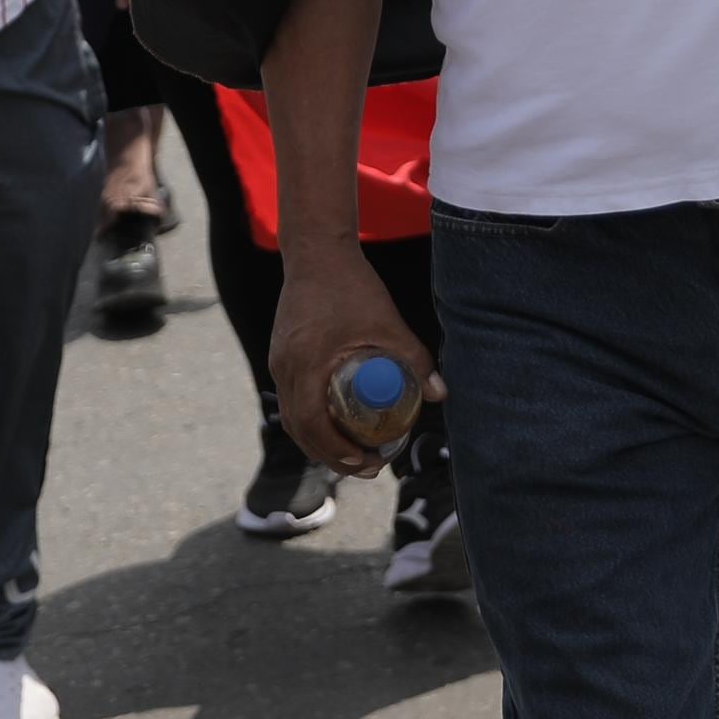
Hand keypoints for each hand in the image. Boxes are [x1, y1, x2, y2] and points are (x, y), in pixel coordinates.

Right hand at [267, 238, 441, 480]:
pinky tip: (335, 424)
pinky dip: (310, 420)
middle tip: (366, 467)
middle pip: (299, 428)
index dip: (335, 449)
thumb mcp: (387, 321)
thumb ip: (414, 356)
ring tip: (352, 454)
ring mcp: (279, 361)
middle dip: (331, 455)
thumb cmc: (352, 284)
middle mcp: (285, 367)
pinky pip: (292, 399)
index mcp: (306, 362)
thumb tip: (440, 394)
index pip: (312, 422)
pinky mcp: (281, 356)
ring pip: (292, 417)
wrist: (317, 252)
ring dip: (319, 441)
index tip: (364, 461)